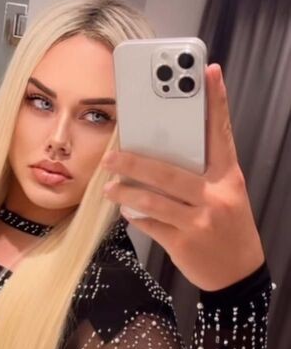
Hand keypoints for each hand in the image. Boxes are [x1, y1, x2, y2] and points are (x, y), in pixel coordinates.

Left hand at [100, 64, 265, 290]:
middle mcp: (216, 196)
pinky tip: (127, 211)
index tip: (208, 73)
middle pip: (169, 172)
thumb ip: (204, 173)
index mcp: (229, 178)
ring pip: (154, 200)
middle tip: (111, 156)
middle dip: (135, 162)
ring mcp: (200, 221)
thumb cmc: (228, 229)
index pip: (222, 134)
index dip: (216, 102)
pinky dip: (136, 216)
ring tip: (110, 186)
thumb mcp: (227, 195)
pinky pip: (151, 225)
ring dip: (126, 192)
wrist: (238, 275)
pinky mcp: (184, 243)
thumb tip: (165, 153)